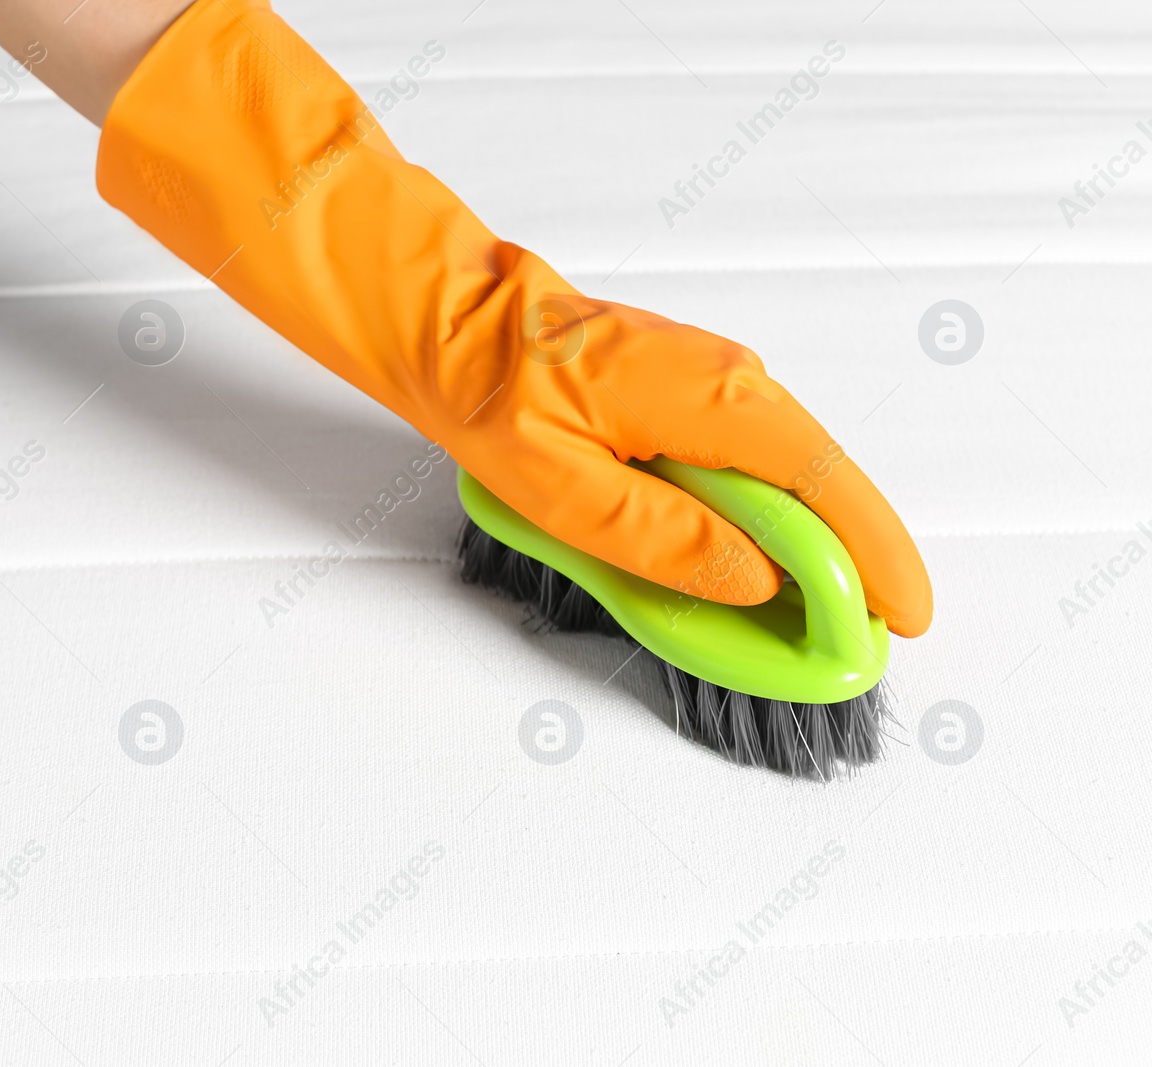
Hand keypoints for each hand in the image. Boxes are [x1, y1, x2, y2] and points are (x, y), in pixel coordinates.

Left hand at [444, 289, 931, 636]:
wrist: (456, 322)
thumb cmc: (490, 392)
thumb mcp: (564, 490)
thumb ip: (664, 541)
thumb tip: (755, 581)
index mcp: (710, 399)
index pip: (825, 483)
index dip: (874, 555)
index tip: (904, 614)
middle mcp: (730, 380)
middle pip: (820, 481)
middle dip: (848, 561)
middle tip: (851, 638)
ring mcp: (715, 381)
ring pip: (789, 474)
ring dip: (804, 543)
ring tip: (805, 617)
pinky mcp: (693, 393)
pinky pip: (752, 461)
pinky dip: (765, 514)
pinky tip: (752, 559)